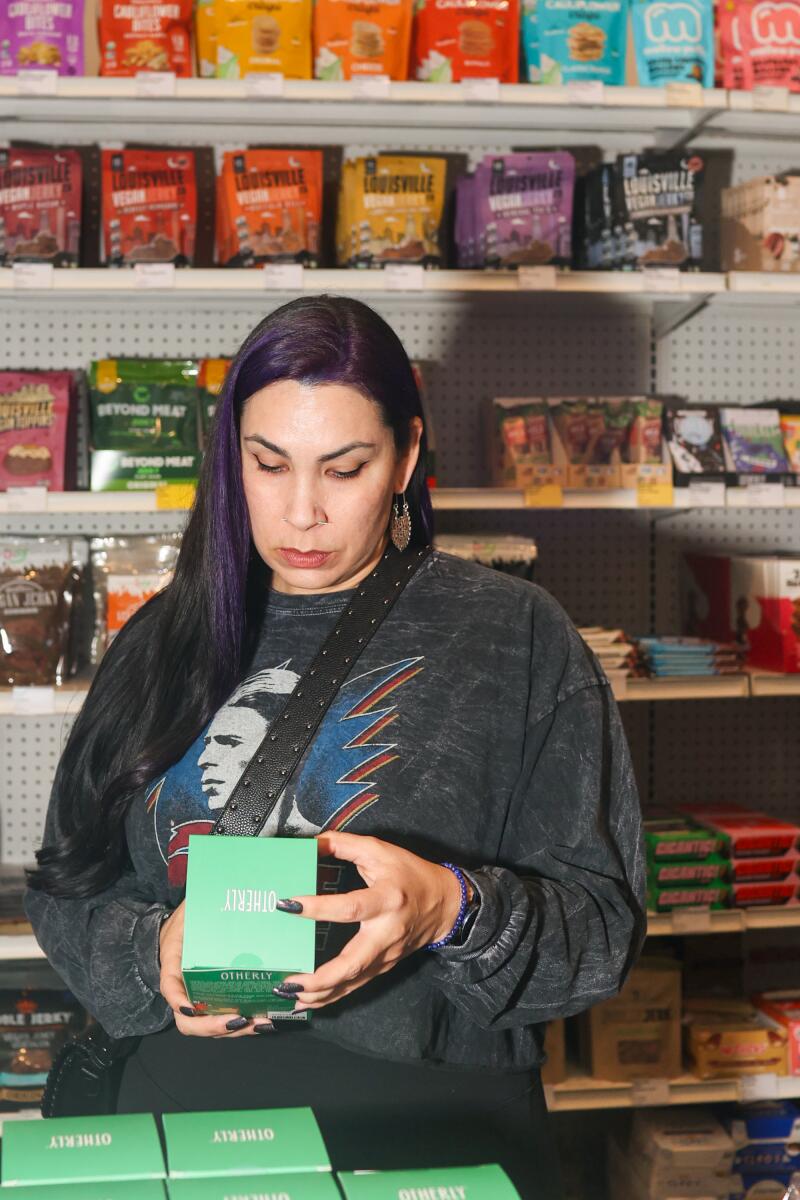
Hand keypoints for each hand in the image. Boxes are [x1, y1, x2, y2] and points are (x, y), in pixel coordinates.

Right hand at [159, 901, 272, 1037]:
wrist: (184, 931)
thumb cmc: (188, 920)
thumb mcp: (189, 909)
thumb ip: (197, 903)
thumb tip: (215, 884)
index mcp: (172, 964)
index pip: (169, 987)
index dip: (178, 1000)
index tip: (191, 1008)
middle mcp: (183, 988)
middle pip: (190, 1022)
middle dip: (214, 1026)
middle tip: (241, 1020)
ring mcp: (198, 998)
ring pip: (209, 1026)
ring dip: (234, 1031)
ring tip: (260, 1024)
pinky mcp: (216, 1000)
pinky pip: (224, 1019)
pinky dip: (242, 1025)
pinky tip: (263, 1021)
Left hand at [276, 831, 463, 1012]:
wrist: (445, 904)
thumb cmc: (411, 875)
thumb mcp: (380, 851)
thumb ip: (344, 844)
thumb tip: (310, 844)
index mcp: (387, 899)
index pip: (350, 908)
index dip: (319, 908)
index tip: (288, 905)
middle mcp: (387, 932)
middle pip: (353, 963)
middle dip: (320, 977)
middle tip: (288, 981)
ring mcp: (386, 955)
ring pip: (352, 982)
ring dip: (320, 993)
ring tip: (288, 993)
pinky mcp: (384, 967)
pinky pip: (355, 986)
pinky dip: (330, 996)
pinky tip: (307, 1001)